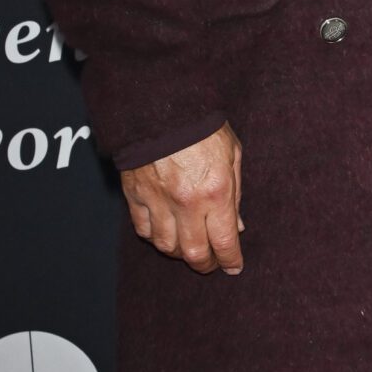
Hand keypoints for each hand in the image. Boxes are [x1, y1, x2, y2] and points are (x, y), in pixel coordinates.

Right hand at [120, 124, 243, 274]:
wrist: (160, 105)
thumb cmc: (201, 125)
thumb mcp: (232, 154)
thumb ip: (236, 193)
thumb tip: (236, 226)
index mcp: (215, 192)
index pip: (224, 241)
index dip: (230, 260)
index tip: (234, 267)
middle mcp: (186, 202)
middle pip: (194, 253)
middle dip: (206, 265)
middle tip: (212, 264)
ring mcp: (157, 200)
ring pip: (166, 246)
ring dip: (180, 253)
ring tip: (190, 249)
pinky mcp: (135, 194)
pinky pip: (143, 229)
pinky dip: (154, 237)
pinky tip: (165, 233)